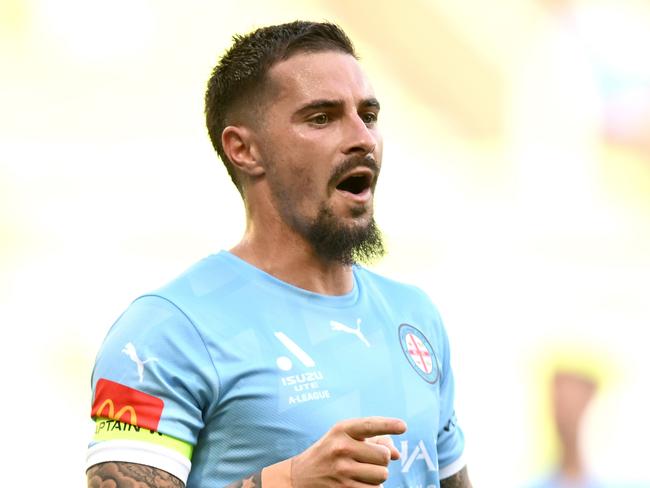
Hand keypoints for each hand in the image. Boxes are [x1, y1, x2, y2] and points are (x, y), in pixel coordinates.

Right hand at [289, 416, 406, 487]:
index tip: (403, 426)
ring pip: (382, 475)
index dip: (388, 425)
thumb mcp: (346, 438)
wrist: (300, 476)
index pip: (370, 425)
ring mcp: (342, 471)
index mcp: (342, 430)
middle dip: (381, 459)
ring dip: (378, 475)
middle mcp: (341, 448)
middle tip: (367, 459)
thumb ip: (374, 440)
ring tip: (362, 471)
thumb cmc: (330, 452)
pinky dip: (373, 487)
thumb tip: (397, 454)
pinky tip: (359, 482)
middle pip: (384, 456)